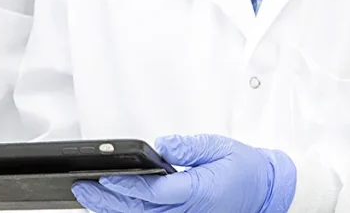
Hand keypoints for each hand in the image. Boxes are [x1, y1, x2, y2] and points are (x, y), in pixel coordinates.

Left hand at [71, 134, 295, 212]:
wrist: (266, 190)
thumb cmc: (245, 169)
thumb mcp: (219, 147)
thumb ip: (188, 147)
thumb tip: (162, 145)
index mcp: (198, 192)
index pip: (155, 192)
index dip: (128, 186)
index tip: (107, 177)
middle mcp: (189, 211)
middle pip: (141, 210)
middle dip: (108, 201)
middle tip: (83, 190)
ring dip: (114, 209)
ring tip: (88, 198)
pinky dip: (130, 212)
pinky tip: (112, 205)